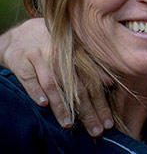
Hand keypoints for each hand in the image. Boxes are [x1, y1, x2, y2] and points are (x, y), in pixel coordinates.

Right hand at [0, 18, 113, 135]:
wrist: (21, 33)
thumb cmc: (52, 45)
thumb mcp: (74, 51)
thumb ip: (91, 66)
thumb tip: (110, 82)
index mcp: (76, 54)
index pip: (92, 83)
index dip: (101, 103)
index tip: (107, 121)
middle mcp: (60, 55)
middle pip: (76, 86)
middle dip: (87, 110)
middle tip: (95, 129)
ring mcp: (40, 56)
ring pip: (52, 83)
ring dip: (61, 105)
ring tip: (69, 123)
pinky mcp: (20, 60)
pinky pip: (29, 78)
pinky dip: (35, 91)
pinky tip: (43, 104)